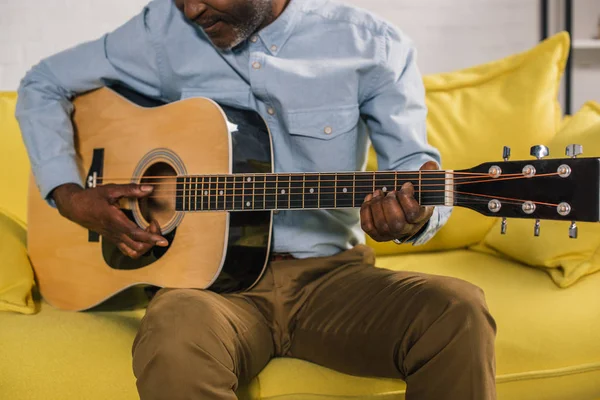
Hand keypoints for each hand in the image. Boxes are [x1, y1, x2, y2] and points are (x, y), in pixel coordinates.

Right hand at [52, 183, 167, 258]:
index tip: (163, 240)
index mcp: (115, 221)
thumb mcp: (111, 190)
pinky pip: (127, 250)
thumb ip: (131, 189)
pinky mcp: (113, 239)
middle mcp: (115, 233)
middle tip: (154, 224)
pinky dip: (138, 248)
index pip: (136, 234)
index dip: (151, 238)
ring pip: (133, 252)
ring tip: (149, 232)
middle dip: (152, 239)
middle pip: (138, 246)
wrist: (75, 208)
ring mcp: (114, 238)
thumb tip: (149, 188)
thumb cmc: (92, 198)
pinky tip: (142, 236)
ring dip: (146, 245)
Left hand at [360, 161, 437, 242]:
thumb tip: (430, 164)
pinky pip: (368, 226)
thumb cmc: (413, 195)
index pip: (413, 213)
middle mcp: (407, 229)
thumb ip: (428, 174)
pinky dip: (366, 210)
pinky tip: (370, 199)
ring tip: (378, 192)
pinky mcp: (378, 234)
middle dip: (389, 203)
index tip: (406, 185)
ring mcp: (392, 234)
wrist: (403, 211)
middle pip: (396, 223)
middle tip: (390, 192)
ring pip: (382, 224)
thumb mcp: (422, 185)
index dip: (406, 197)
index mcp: (421, 217)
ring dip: (376, 205)